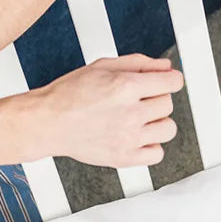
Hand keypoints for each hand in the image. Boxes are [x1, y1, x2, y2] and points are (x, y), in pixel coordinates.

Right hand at [27, 55, 183, 166]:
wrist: (47, 122)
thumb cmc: (69, 93)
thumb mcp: (104, 66)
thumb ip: (139, 63)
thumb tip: (166, 66)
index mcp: (126, 87)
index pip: (173, 82)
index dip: (171, 79)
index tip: (166, 81)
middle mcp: (130, 113)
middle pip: (168, 104)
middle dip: (157, 98)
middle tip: (139, 99)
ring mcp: (129, 138)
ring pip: (168, 129)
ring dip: (158, 122)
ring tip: (140, 119)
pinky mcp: (124, 158)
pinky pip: (157, 154)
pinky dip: (151, 146)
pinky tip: (137, 137)